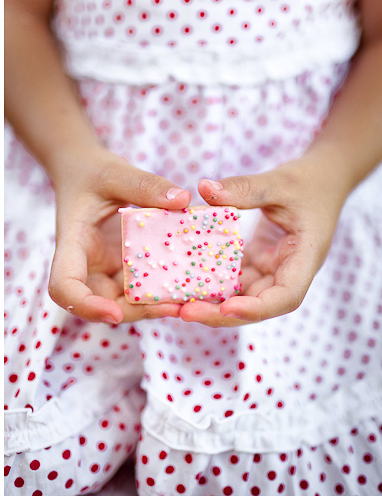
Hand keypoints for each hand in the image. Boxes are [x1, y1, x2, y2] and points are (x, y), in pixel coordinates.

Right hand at [47, 147, 191, 323]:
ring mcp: (103, 269)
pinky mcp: (121, 268)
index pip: (64, 287)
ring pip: (121, 302)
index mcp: (71, 244)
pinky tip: (187, 286)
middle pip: (98, 304)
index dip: (85, 306)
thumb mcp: (114, 172)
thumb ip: (144, 185)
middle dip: (133, 312)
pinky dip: (160, 290)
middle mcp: (85, 265)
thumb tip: (182, 199)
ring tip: (187, 302)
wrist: (83, 172)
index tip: (114, 313)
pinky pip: (138, 287)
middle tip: (173, 308)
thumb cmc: (90, 172)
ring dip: (151, 306)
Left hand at [179, 157, 346, 326]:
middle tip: (184, 313)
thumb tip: (203, 187)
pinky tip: (179, 284)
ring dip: (209, 304)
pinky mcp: (253, 264)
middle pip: (256, 306)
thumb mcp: (278, 182)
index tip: (226, 308)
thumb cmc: (307, 182)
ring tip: (174, 305)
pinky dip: (207, 284)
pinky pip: (230, 280)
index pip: (286, 297)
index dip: (256, 308)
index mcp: (304, 259)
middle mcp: (286, 272)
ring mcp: (269, 271)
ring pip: (240, 297)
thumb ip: (245, 187)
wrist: (320, 181)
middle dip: (221, 314)